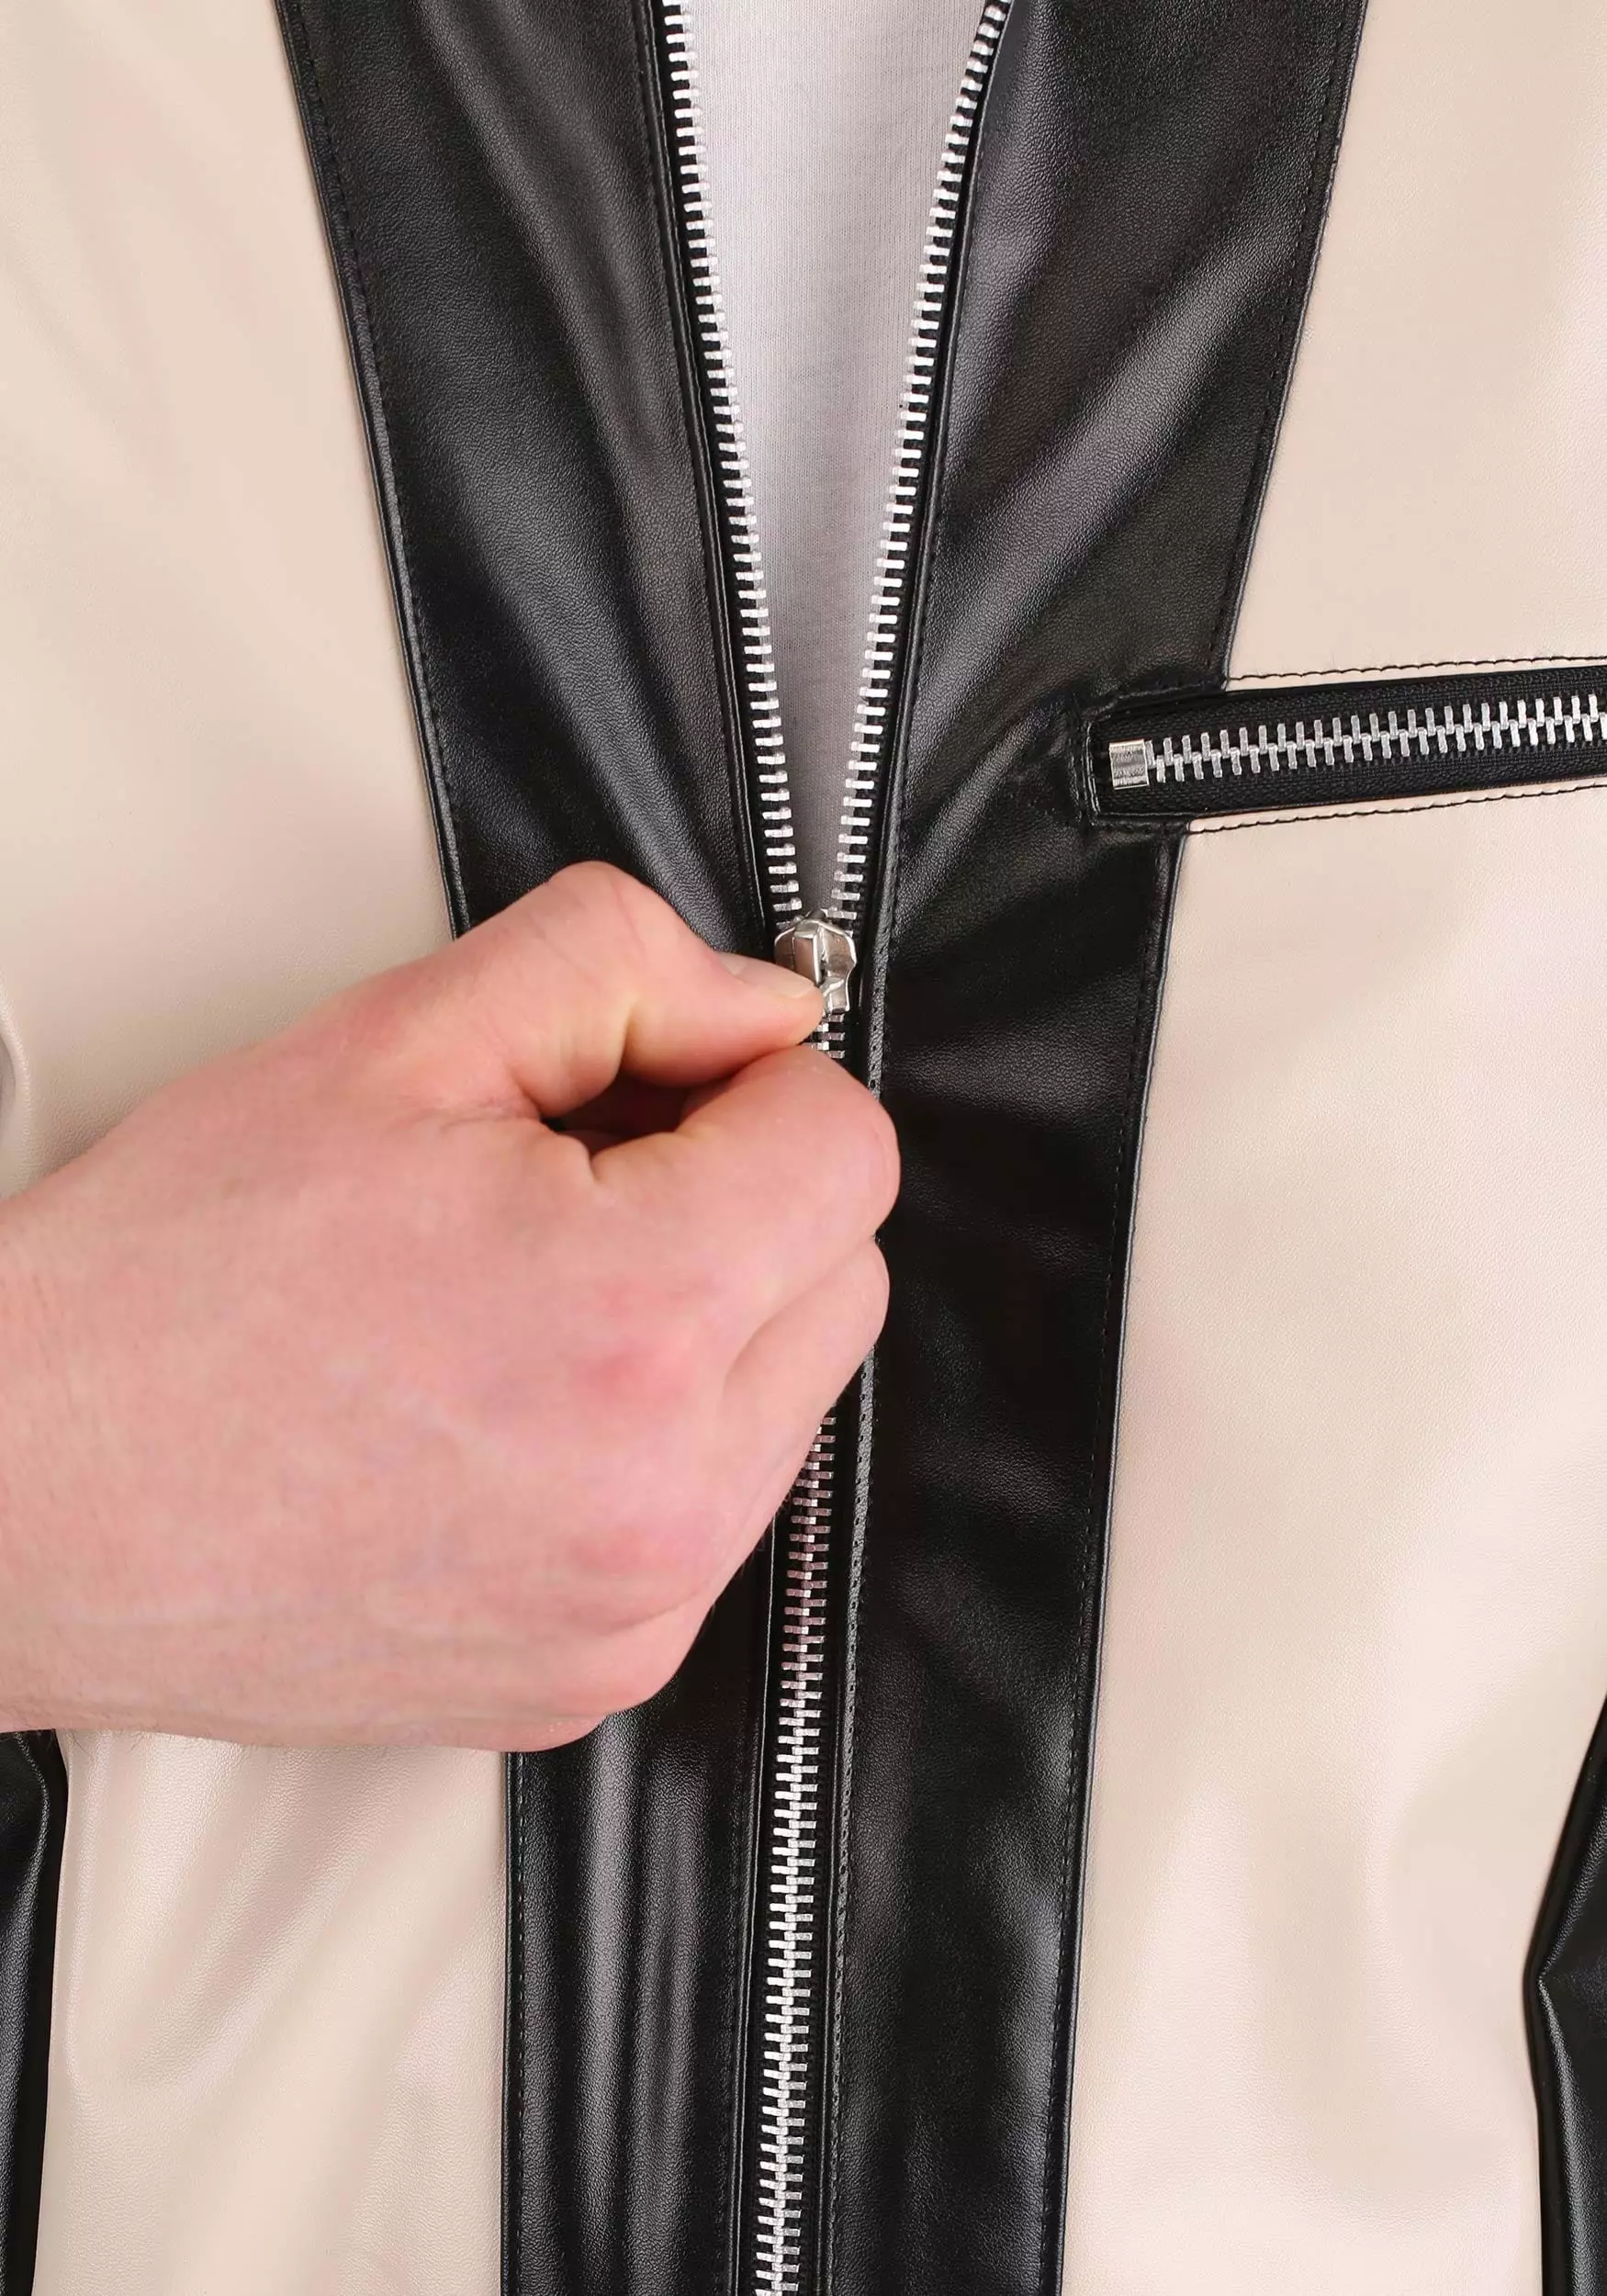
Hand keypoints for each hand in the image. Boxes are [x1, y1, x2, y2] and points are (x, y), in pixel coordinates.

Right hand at [0, 864, 896, 1747]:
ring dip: (705, 1326)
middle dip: (742, 1200)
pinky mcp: (588, 1679)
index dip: (752, 1083)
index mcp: (633, 1316)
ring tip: (516, 1300)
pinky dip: (644, 1448)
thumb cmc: (157, 1293)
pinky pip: (706, 1521)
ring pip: (786, 1403)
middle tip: (573, 1179)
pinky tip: (500, 1407)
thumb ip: (617, 968)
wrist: (17, 1500)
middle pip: (842, 1278)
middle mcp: (662, 1497)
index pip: (852, 1151)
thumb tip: (755, 1008)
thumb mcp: (389, 1040)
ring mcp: (630, 1612)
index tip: (662, 1085)